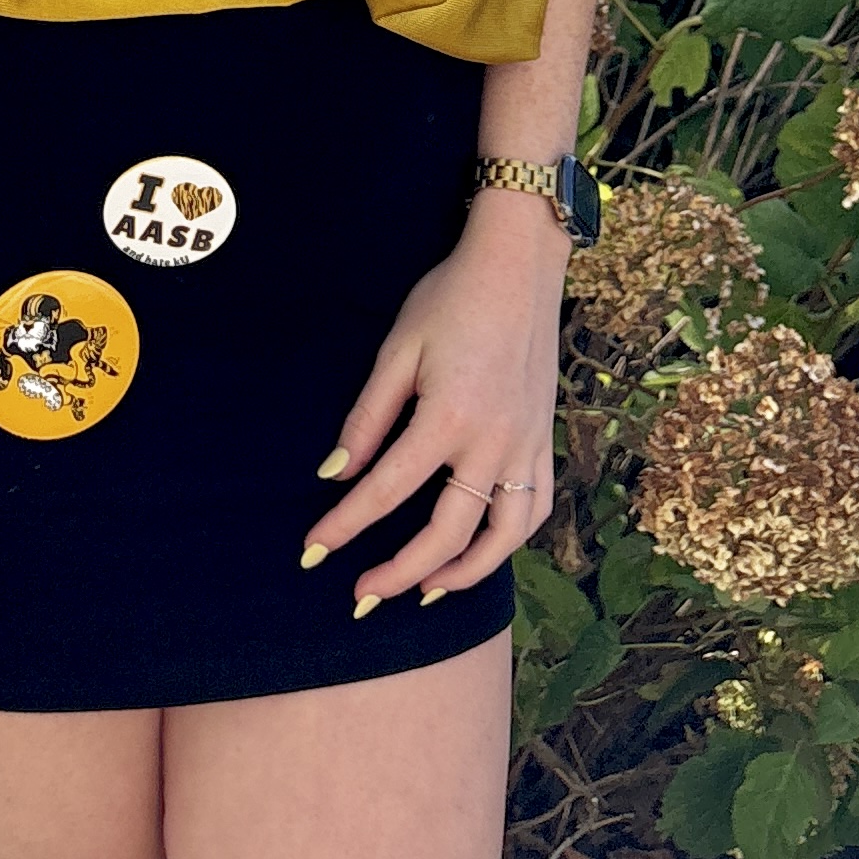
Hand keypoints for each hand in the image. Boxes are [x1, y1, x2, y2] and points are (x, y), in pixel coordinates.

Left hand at [303, 195, 566, 609]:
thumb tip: (336, 474)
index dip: (344, 527)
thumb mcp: (397, 349)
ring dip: (462, 575)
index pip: (385, 491)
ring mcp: (527, 446)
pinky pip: (535, 509)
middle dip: (399, 573)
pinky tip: (480, 550)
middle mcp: (493, 443)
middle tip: (361, 594)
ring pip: (502, 537)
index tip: (312, 553)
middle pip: (445, 534)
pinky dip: (508, 542)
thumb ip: (367, 417)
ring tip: (424, 591)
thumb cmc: (450, 299)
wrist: (518, 264)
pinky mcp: (545, 439)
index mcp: (447, 418)